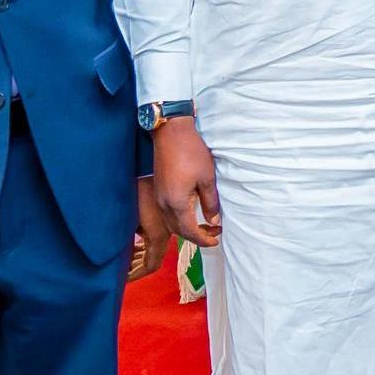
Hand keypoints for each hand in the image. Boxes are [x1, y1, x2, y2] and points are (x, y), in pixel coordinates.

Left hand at [128, 179, 172, 280]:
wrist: (159, 171)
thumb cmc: (139, 191)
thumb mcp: (128, 219)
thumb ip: (127, 240)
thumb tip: (120, 255)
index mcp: (157, 236)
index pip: (150, 266)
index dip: (137, 275)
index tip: (123, 279)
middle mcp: (164, 233)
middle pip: (153, 259)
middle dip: (137, 267)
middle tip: (123, 271)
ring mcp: (165, 225)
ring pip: (154, 248)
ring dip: (141, 256)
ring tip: (127, 258)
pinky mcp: (162, 217)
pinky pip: (154, 238)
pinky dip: (144, 245)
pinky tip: (133, 242)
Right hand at [153, 118, 222, 247]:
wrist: (170, 133)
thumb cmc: (191, 153)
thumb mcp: (207, 179)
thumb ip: (210, 203)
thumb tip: (214, 221)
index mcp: (176, 203)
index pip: (189, 231)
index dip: (203, 239)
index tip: (216, 241)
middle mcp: (164, 204)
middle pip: (179, 231)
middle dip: (197, 236)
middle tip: (215, 233)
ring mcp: (158, 197)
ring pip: (172, 223)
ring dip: (187, 229)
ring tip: (206, 225)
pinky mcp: (158, 190)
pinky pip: (167, 213)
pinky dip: (179, 219)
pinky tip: (191, 214)